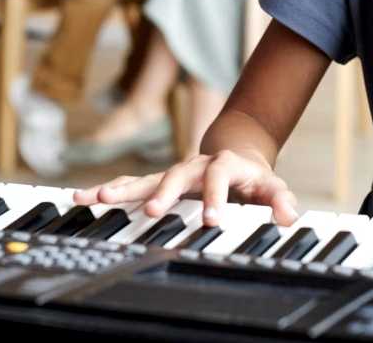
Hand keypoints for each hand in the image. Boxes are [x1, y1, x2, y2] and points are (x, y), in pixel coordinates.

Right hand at [73, 150, 298, 227]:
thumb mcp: (272, 187)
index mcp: (224, 164)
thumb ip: (280, 200)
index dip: (216, 196)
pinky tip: (83, 198)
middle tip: (154, 211)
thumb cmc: (253, 178)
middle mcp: (195, 165)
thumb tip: (289, 216)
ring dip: (122, 189)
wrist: (236, 154)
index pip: (220, 175)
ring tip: (96, 199)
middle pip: (177, 174)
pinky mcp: (159, 183)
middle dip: (165, 192)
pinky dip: (109, 191)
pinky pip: (130, 186)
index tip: (212, 219)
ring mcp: (174, 173)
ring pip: (146, 178)